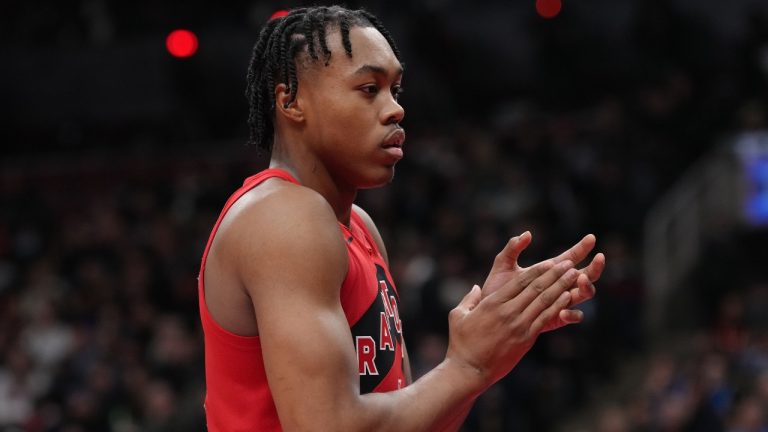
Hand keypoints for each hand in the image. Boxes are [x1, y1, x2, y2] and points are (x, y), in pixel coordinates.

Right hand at [445, 252, 578, 388]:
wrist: (470, 370)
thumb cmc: (461, 343)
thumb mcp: (458, 316)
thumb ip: (469, 299)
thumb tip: (476, 288)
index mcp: (493, 303)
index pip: (520, 281)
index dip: (538, 270)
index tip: (550, 262)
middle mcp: (508, 312)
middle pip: (536, 288)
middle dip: (554, 274)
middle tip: (569, 263)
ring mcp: (519, 325)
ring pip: (544, 301)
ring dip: (560, 287)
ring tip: (573, 276)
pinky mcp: (526, 339)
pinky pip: (545, 318)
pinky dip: (558, 306)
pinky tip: (567, 298)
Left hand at [482, 232, 604, 331]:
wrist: (489, 314)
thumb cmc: (496, 288)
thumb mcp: (503, 265)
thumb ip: (513, 248)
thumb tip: (527, 234)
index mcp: (549, 270)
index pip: (571, 257)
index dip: (582, 247)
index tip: (591, 237)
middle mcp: (559, 286)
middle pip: (586, 275)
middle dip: (595, 267)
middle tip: (599, 258)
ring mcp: (559, 302)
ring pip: (583, 294)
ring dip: (586, 287)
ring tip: (581, 280)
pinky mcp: (555, 319)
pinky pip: (573, 316)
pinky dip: (572, 312)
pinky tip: (563, 310)